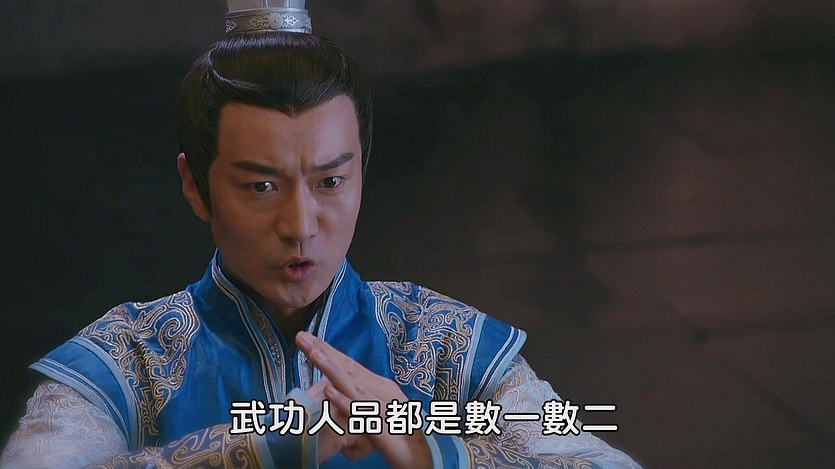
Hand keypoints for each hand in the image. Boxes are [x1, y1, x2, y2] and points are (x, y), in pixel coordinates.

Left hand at [296, 331, 431, 468]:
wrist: (419, 455)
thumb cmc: (396, 434)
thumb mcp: (374, 411)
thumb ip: (357, 400)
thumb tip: (336, 388)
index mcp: (377, 385)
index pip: (348, 365)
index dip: (328, 351)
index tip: (307, 340)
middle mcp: (378, 390)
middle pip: (347, 368)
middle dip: (323, 351)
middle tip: (301, 337)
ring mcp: (379, 406)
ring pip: (351, 384)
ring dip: (331, 368)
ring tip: (313, 354)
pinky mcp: (379, 427)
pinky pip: (359, 412)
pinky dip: (344, 401)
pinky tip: (328, 391)